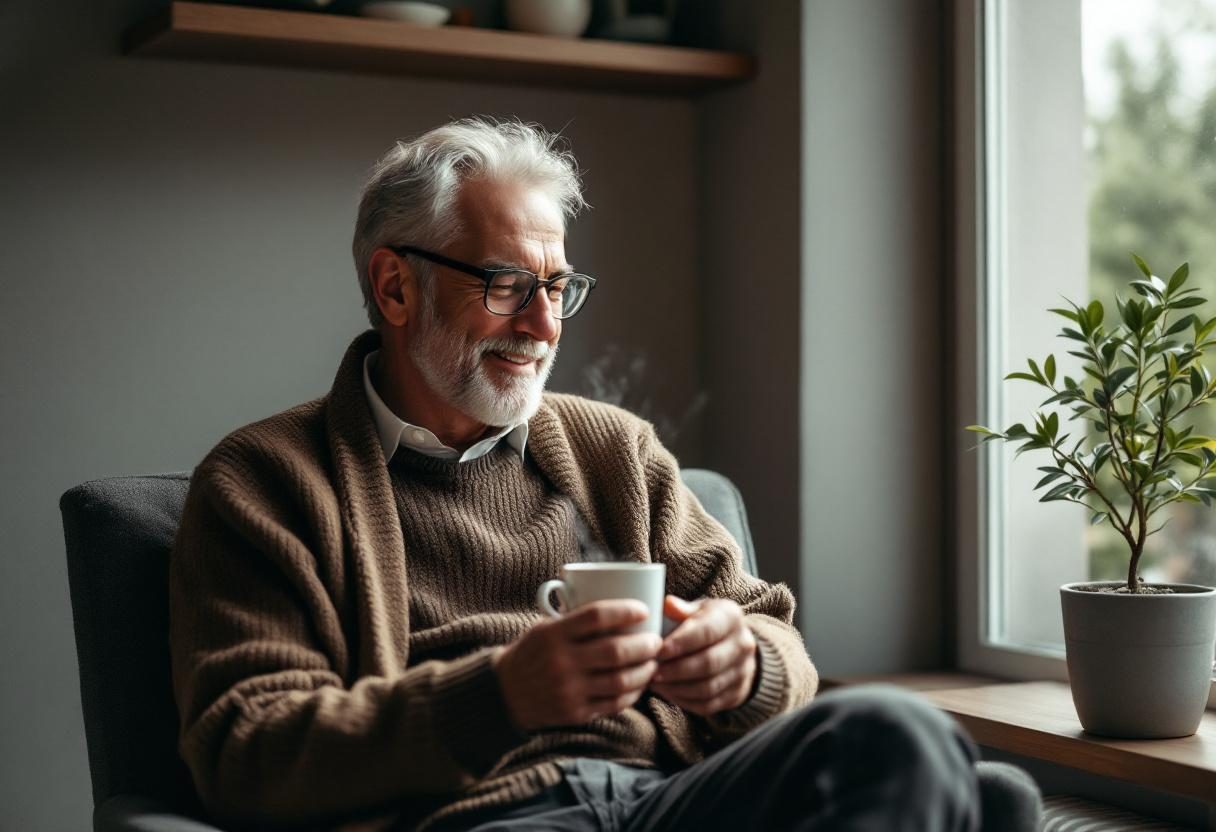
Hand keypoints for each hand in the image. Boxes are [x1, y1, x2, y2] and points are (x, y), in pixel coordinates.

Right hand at [494, 600, 661, 731]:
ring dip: (644, 671)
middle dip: (645, 645)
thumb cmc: (534, 652)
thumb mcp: (546, 628)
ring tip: (653, 662)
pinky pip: (614, 703)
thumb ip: (576, 619)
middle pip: (615, 651)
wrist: (505, 693)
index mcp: (554, 634)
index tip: (644, 610)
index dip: (625, 611)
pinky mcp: (575, 713)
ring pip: (620, 680)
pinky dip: (633, 693)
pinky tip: (640, 684)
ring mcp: (569, 690)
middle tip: (657, 641)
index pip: (596, 616)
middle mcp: (561, 662)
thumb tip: (619, 603)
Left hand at [650, 596, 756, 715]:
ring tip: (655, 682)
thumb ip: (681, 609)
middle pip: (709, 662)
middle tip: (652, 670)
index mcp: (731, 616)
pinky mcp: (736, 694)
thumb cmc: (705, 624)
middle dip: (676, 669)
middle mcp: (743, 644)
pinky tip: (667, 692)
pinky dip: (684, 700)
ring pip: (708, 687)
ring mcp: (743, 671)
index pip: (707, 631)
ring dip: (678, 687)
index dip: (681, 643)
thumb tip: (668, 605)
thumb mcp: (697, 610)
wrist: (733, 647)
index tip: (658, 650)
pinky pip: (709, 704)